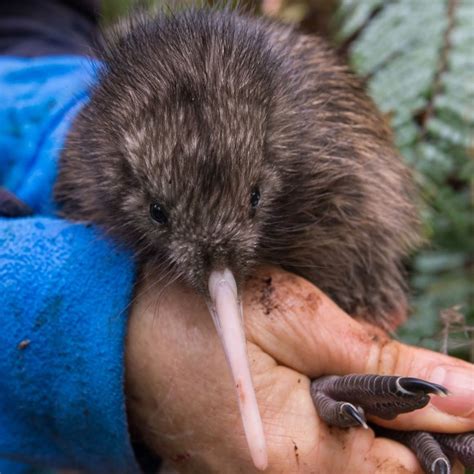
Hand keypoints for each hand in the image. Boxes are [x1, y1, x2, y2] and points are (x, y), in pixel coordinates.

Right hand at [125, 267, 472, 472]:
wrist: (117, 326)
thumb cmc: (199, 314)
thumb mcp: (294, 318)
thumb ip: (381, 360)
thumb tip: (468, 391)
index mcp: (297, 459)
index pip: (408, 469)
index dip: (437, 426)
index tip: (444, 391)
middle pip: (375, 468)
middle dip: (395, 418)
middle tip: (373, 366)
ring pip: (339, 460)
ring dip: (356, 417)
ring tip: (329, 366)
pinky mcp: (239, 464)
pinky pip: (303, 454)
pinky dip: (322, 421)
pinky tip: (307, 383)